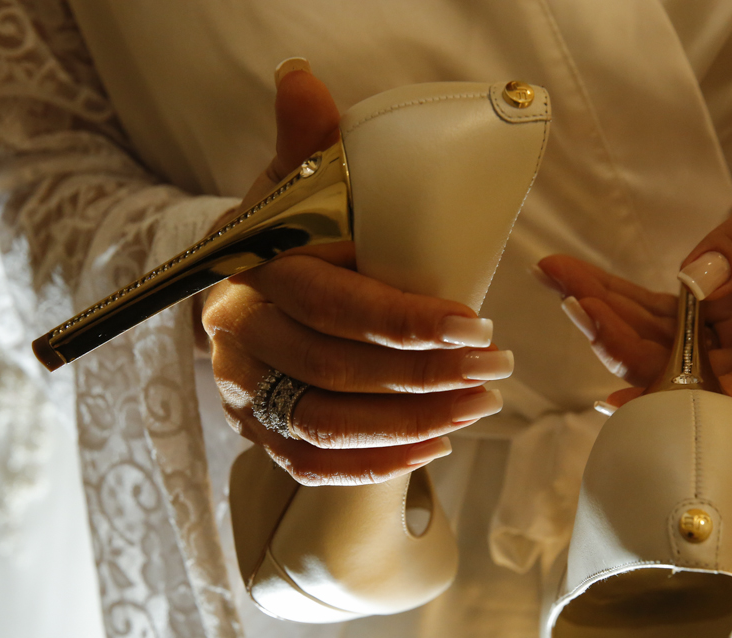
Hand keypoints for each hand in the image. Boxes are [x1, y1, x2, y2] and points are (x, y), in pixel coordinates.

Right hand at [200, 62, 509, 485]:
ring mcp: (242, 389)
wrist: (251, 278)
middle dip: (423, 378)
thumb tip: (300, 78)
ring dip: (408, 426)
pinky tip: (432, 450)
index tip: (473, 325)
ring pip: (321, 426)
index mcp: (251, 269)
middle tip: (494, 370)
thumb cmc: (292, 225)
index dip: (403, 323)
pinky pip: (309, 465)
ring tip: (476, 408)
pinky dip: (372, 465)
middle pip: (330, 372)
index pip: (328, 305)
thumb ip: (308, 139)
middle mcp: (237, 335)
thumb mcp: (298, 178)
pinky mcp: (258, 428)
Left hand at [539, 136, 731, 409]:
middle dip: (622, 339)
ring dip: (610, 317)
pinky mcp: (723, 319)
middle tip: (572, 301)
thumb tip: (695, 280)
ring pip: (666, 346)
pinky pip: (665, 320)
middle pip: (690, 371)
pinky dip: (621, 302)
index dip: (682, 404)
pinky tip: (577, 284)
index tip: (623, 397)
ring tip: (559, 279)